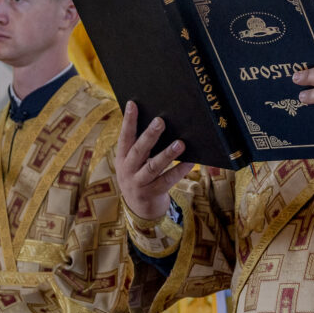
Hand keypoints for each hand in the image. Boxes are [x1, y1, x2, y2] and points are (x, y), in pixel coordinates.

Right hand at [114, 102, 188, 221]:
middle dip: (149, 135)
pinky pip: (167, 181)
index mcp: (122, 158)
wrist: (139, 209)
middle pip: (139, 151)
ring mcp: (139, 183)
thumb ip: (141, 146)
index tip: (133, 103)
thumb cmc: (140, 176)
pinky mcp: (152, 194)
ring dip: (167, 154)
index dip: (128, 121)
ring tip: (180, 143)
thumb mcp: (134, 163)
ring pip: (153, 167)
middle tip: (160, 121)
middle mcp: (128, 170)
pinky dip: (179, 170)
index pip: (125, 137)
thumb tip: (157, 122)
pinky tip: (191, 162)